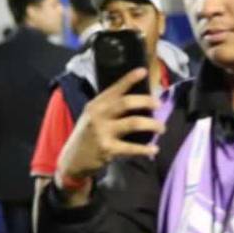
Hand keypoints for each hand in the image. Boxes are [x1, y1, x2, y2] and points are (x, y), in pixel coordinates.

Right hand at [56, 69, 164, 184]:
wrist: (72, 161)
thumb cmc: (87, 137)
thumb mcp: (91, 117)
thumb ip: (109, 107)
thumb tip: (137, 99)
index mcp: (95, 105)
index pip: (115, 89)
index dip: (129, 79)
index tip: (143, 71)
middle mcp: (98, 116)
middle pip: (127, 102)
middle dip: (147, 101)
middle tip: (158, 104)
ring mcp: (102, 132)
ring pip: (134, 122)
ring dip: (152, 124)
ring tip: (161, 128)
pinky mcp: (107, 149)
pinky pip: (131, 148)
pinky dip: (145, 149)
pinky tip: (154, 149)